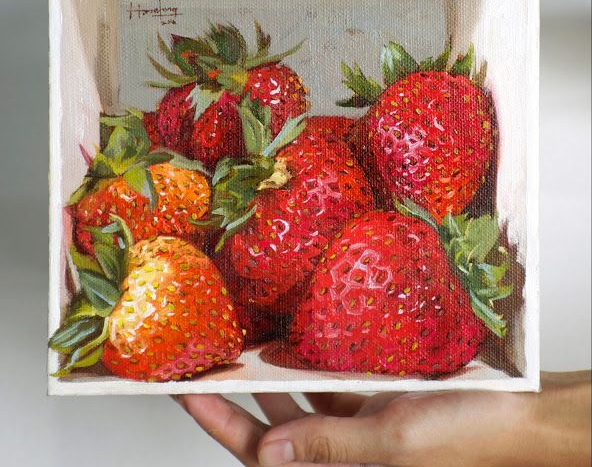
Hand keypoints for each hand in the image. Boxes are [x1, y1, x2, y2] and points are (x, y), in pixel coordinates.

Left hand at [175, 371, 590, 466]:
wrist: (526, 412)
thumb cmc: (475, 438)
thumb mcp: (395, 444)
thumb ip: (329, 446)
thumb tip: (266, 452)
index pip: (263, 451)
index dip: (221, 421)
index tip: (187, 389)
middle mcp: (344, 451)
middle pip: (274, 424)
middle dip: (237, 394)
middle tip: (205, 360)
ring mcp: (360, 423)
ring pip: (301, 399)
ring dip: (273, 374)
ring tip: (242, 343)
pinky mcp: (379, 399)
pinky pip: (334, 379)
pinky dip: (315, 359)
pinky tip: (299, 335)